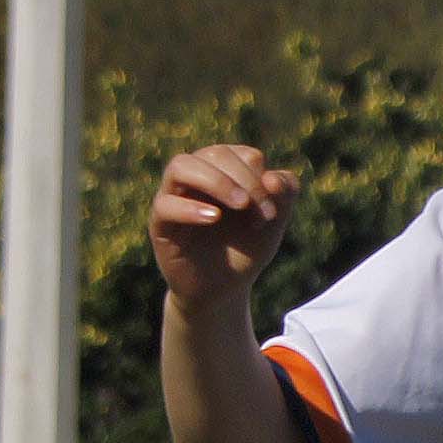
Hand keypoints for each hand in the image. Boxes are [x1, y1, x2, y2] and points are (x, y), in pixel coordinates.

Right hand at [152, 145, 296, 305]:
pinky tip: (214, 218)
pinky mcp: (160, 224)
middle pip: (214, 153)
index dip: (263, 177)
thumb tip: (272, 175)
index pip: (242, 154)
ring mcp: (174, 198)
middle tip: (263, 214)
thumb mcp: (273, 223)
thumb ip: (282, 195)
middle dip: (246, 180)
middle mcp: (196, 179)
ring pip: (181, 165)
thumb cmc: (245, 249)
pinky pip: (165, 204)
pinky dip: (191, 208)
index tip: (273, 212)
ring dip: (217, 181)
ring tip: (241, 205)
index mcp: (224, 172)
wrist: (223, 289)